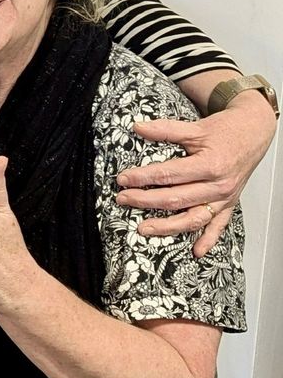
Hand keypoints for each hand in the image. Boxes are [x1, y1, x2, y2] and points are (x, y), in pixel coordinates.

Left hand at [115, 92, 275, 256]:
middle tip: (123, 199)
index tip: (123, 179)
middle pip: (176, 199)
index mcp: (209, 165)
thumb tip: (138, 127)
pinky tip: (196, 250)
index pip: (169, 174)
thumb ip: (166, 130)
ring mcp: (224, 198)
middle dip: (145, 201)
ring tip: (143, 229)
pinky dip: (208, 239)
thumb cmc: (226, 131)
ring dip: (167, 227)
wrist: (254, 132)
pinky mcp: (229, 204)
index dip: (143, 177)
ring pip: (193, 218)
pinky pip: (218, 226)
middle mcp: (218, 185)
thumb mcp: (196, 127)